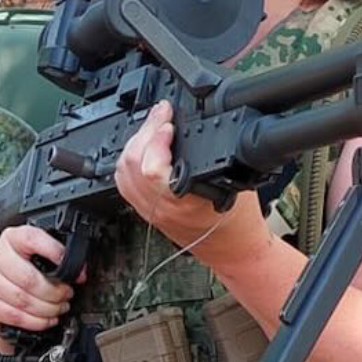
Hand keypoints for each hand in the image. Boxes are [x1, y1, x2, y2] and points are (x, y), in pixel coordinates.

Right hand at [0, 225, 75, 343]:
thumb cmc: (23, 269)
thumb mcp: (39, 255)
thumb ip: (57, 258)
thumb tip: (79, 272)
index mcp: (13, 238)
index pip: (32, 239)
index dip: (54, 253)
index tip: (73, 270)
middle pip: (28, 278)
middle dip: (54, 292)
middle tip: (66, 295)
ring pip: (22, 300)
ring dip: (46, 309)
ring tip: (58, 308)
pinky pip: (14, 315)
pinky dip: (35, 322)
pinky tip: (45, 319)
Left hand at [114, 101, 266, 259]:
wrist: (232, 248)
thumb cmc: (239, 218)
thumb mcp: (237, 178)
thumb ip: (214, 152)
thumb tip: (196, 119)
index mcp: (188, 202)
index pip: (153, 169)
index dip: (156, 138)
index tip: (169, 120)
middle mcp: (163, 207)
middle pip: (132, 164)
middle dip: (146, 130)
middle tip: (162, 114)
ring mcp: (149, 210)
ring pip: (122, 171)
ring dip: (135, 143)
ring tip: (153, 126)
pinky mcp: (143, 211)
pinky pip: (123, 182)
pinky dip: (129, 159)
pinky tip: (142, 147)